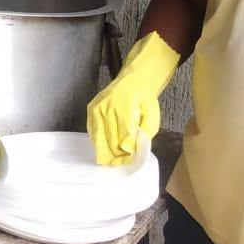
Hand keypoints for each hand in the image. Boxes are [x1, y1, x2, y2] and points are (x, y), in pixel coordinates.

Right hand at [86, 32, 179, 164]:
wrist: (134, 80)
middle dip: (115, 155)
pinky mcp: (91, 109)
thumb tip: (133, 149)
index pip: (122, 140)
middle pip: (108, 141)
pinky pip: (92, 130)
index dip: (126, 154)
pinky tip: (103, 146)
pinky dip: (97, 140)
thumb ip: (144, 134)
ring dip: (105, 150)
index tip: (129, 160)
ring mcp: (97, 108)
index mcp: (124, 109)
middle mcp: (107, 108)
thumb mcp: (152, 117)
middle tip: (120, 163)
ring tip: (111, 159)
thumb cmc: (145, 100)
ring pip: (98, 138)